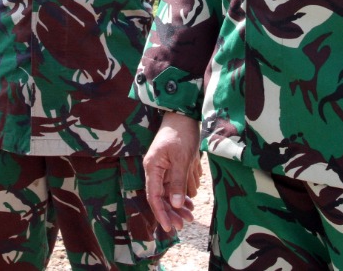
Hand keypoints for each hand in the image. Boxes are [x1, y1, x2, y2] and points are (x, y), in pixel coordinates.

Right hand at [143, 112, 199, 232]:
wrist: (184, 114)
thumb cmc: (181, 134)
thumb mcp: (182, 159)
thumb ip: (177, 182)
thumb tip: (175, 204)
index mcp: (152, 168)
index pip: (154, 196)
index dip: (161, 213)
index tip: (169, 227)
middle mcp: (154, 170)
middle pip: (160, 197)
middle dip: (172, 212)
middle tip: (184, 224)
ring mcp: (161, 168)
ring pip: (168, 193)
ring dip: (178, 205)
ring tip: (190, 215)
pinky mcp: (170, 166)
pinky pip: (173, 185)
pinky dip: (181, 194)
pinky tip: (190, 202)